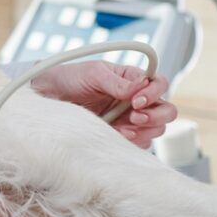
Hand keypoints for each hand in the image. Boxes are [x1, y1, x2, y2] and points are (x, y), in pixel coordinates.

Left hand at [31, 62, 176, 148]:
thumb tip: (140, 87)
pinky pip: (140, 143)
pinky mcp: (122, 134)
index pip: (160, 85)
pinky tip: (118, 135)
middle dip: (155, 116)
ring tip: (123, 127)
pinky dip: (133, 141)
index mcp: (133, 80)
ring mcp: (131, 119)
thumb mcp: (94, 74)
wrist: (50, 97)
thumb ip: (117, 82)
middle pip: (166, 111)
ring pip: (156, 129)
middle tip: (134, 116)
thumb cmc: (72, 79)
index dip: (154, 94)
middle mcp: (137, 100)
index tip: (135, 101)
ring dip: (144, 130)